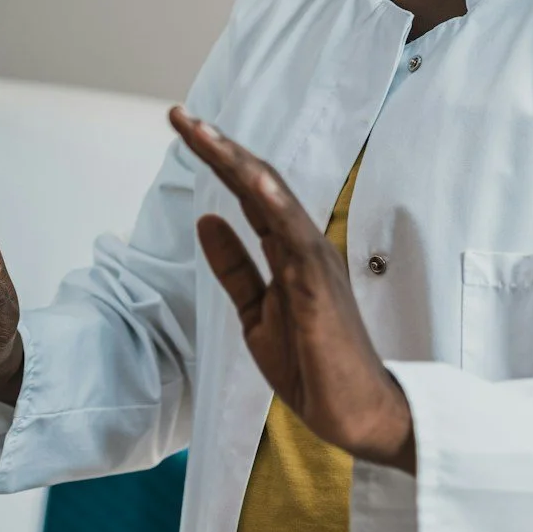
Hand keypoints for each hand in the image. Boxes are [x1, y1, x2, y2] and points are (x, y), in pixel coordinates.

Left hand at [167, 108, 416, 472]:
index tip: (183, 128)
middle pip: (259, 183)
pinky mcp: (320, 287)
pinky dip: (275, 206)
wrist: (353, 415)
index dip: (218, 159)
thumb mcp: (255, 311)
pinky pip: (296, 239)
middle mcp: (305, 245)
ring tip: (202, 132)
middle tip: (179, 116)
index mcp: (289, 250)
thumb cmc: (312, 366)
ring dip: (237, 163)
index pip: (249, 193)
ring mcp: (315, 262)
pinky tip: (252, 182)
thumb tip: (207, 219)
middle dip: (218, 147)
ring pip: (274, 199)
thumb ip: (234, 266)